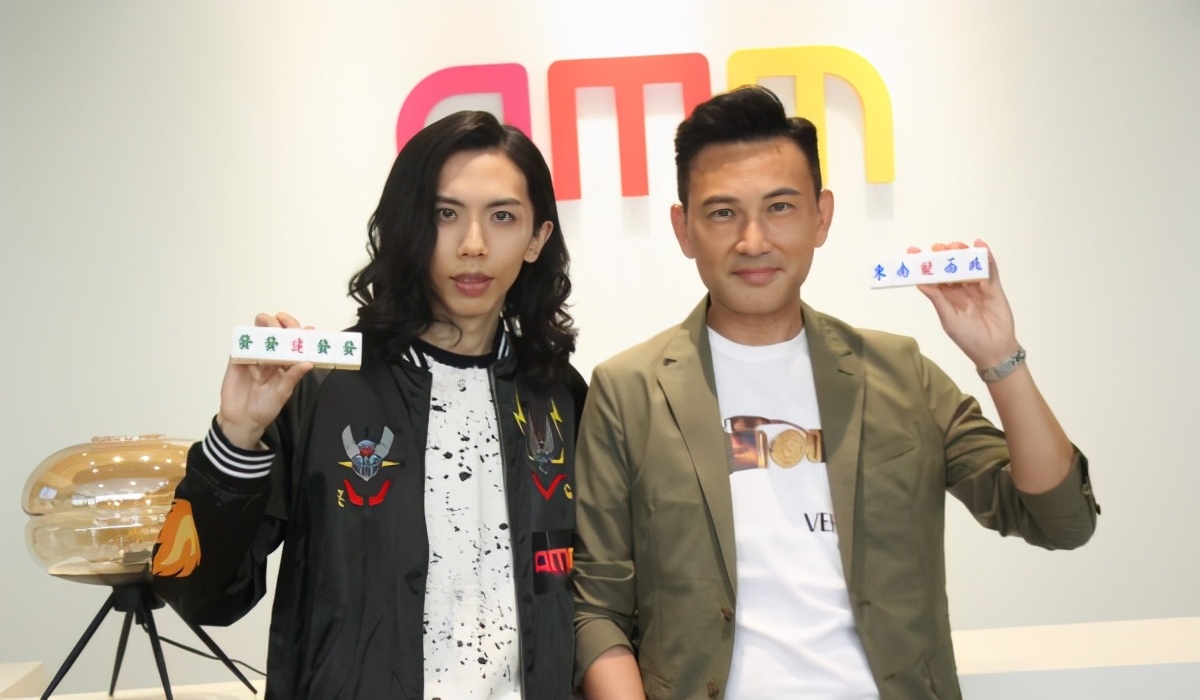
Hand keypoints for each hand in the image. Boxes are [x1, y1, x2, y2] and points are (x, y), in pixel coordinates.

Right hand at [217, 312, 313, 449]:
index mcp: (285, 364)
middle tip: (280, 319)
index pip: (294, 345)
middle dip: (280, 324)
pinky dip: (247, 339)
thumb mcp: (282, 393)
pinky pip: (242, 346)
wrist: (241, 419)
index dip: (300, 335)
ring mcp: (254, 357)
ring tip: (264, 320)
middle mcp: (271, 357)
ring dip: (263, 325)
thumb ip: (293, 376)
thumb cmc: (266, 407)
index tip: (307, 329)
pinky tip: (251, 335)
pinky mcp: (237, 360)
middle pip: (277, 335)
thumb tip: (309, 363)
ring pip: (259, 336)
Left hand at [909, 239, 1018, 369]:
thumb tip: (920, 283)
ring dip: (962, 253)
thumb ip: (937, 299)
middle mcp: (960, 288)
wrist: (994, 350)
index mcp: (946, 296)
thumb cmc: (968, 337)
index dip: (924, 264)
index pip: (934, 276)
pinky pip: (989, 269)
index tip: (913, 250)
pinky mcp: (993, 287)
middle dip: (944, 255)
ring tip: (956, 246)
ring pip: (968, 264)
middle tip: (938, 248)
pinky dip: (985, 256)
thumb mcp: (948, 319)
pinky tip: (980, 245)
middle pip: (951, 266)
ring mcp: (977, 286)